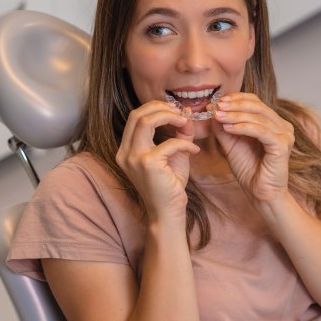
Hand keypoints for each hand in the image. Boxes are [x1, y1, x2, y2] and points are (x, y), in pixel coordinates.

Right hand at [116, 101, 199, 219]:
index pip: (135, 117)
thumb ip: (179, 133)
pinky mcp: (147, 164)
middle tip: (180, 113)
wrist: (168, 212)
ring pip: (146, 121)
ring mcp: (134, 158)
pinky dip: (185, 143)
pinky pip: (170, 143)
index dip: (155, 108)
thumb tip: (186, 112)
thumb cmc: (169, 185)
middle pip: (137, 114)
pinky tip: (195, 150)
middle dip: (161, 108)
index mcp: (126, 149)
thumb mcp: (174, 154)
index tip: (174, 110)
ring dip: (169, 117)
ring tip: (185, 122)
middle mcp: (125, 153)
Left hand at [211, 92, 293, 204]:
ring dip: (235, 115)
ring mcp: (285, 135)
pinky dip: (243, 127)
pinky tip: (228, 128)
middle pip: (258, 106)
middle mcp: (283, 126)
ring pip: (258, 117)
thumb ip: (224, 127)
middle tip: (217, 106)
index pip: (256, 102)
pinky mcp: (282, 146)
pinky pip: (261, 131)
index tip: (217, 102)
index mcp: (273, 123)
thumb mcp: (231, 144)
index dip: (236, 98)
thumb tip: (213, 110)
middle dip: (234, 105)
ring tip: (218, 116)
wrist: (260, 193)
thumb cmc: (249, 170)